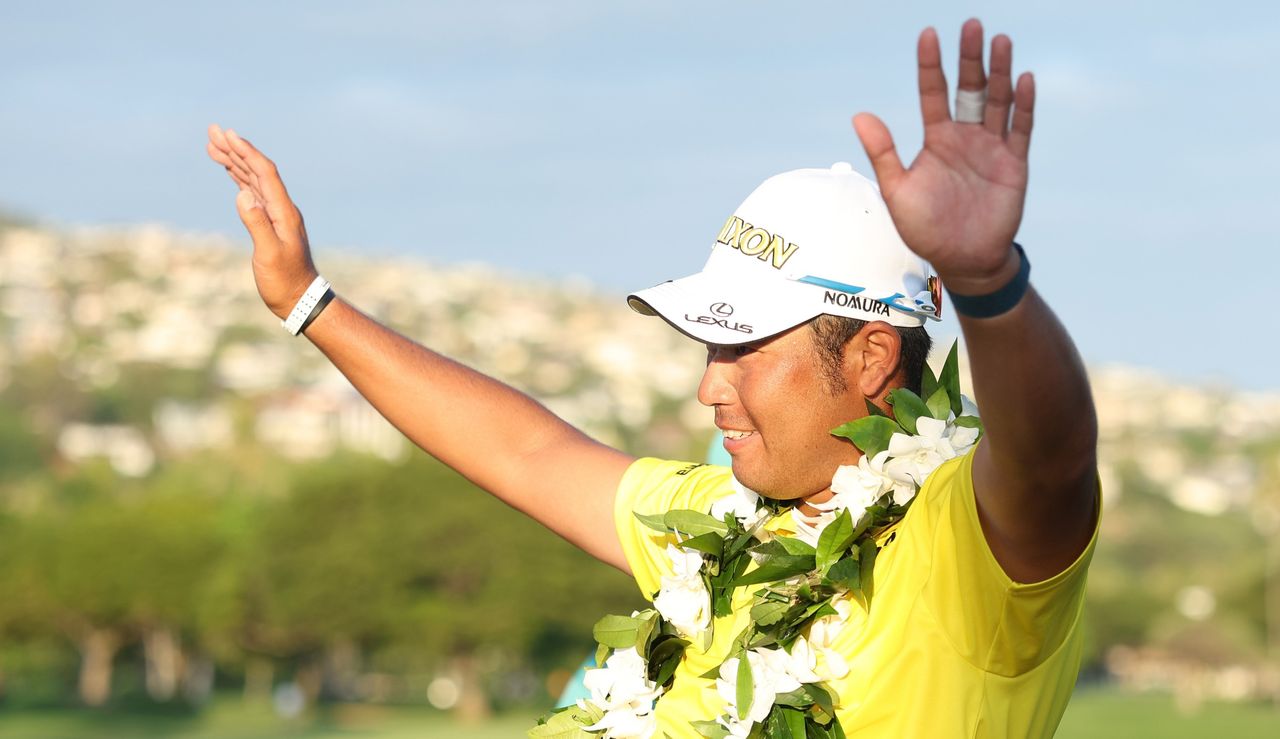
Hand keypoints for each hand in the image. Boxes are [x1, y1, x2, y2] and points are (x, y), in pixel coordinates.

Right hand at [206, 124, 317, 319]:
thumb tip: (242, 195)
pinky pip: (252, 193)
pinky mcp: (269, 222)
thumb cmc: (285, 281)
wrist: (300, 299)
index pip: (264, 173)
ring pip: (252, 179)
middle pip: (257, 170)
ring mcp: (276, 214)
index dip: (246, 152)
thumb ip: (257, 225)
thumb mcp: (269, 255)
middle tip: (212, 130)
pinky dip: (238, 178)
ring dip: (234, 160)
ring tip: (212, 144)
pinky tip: (228, 172)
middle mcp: (281, 208)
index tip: (228, 135)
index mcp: (283, 212)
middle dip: (235, 149)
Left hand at [853, 19, 1032, 295]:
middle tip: (972, 25)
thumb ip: (884, 153)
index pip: (933, 93)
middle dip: (971, 58)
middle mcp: (965, 137)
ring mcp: (992, 148)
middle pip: (970, 89)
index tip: (928, 34)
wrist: (962, 260)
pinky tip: (1025, 80)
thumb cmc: (925, 229)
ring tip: (1000, 41)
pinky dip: (1023, 106)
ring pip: (998, 102)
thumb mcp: (898, 191)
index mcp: (937, 140)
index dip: (931, 65)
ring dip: (1000, 72)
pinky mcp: (1014, 164)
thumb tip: (860, 115)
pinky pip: (1020, 130)